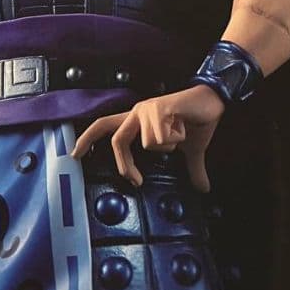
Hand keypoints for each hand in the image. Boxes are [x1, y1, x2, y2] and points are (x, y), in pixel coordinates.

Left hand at [71, 84, 224, 191]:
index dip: (87, 139)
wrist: (214, 101)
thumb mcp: (191, 150)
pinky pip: (160, 137)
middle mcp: (137, 113)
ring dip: (170, 144)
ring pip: (149, 144)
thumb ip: (192, 169)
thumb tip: (203, 188)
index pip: (103, 126)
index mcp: (137, 121)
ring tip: (181, 132)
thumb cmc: (198, 122)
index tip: (75, 155)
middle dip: (125, 163)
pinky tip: (183, 126)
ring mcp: (146, 109)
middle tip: (135, 180)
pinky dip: (176, 137)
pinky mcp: (158, 108)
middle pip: (117, 141)